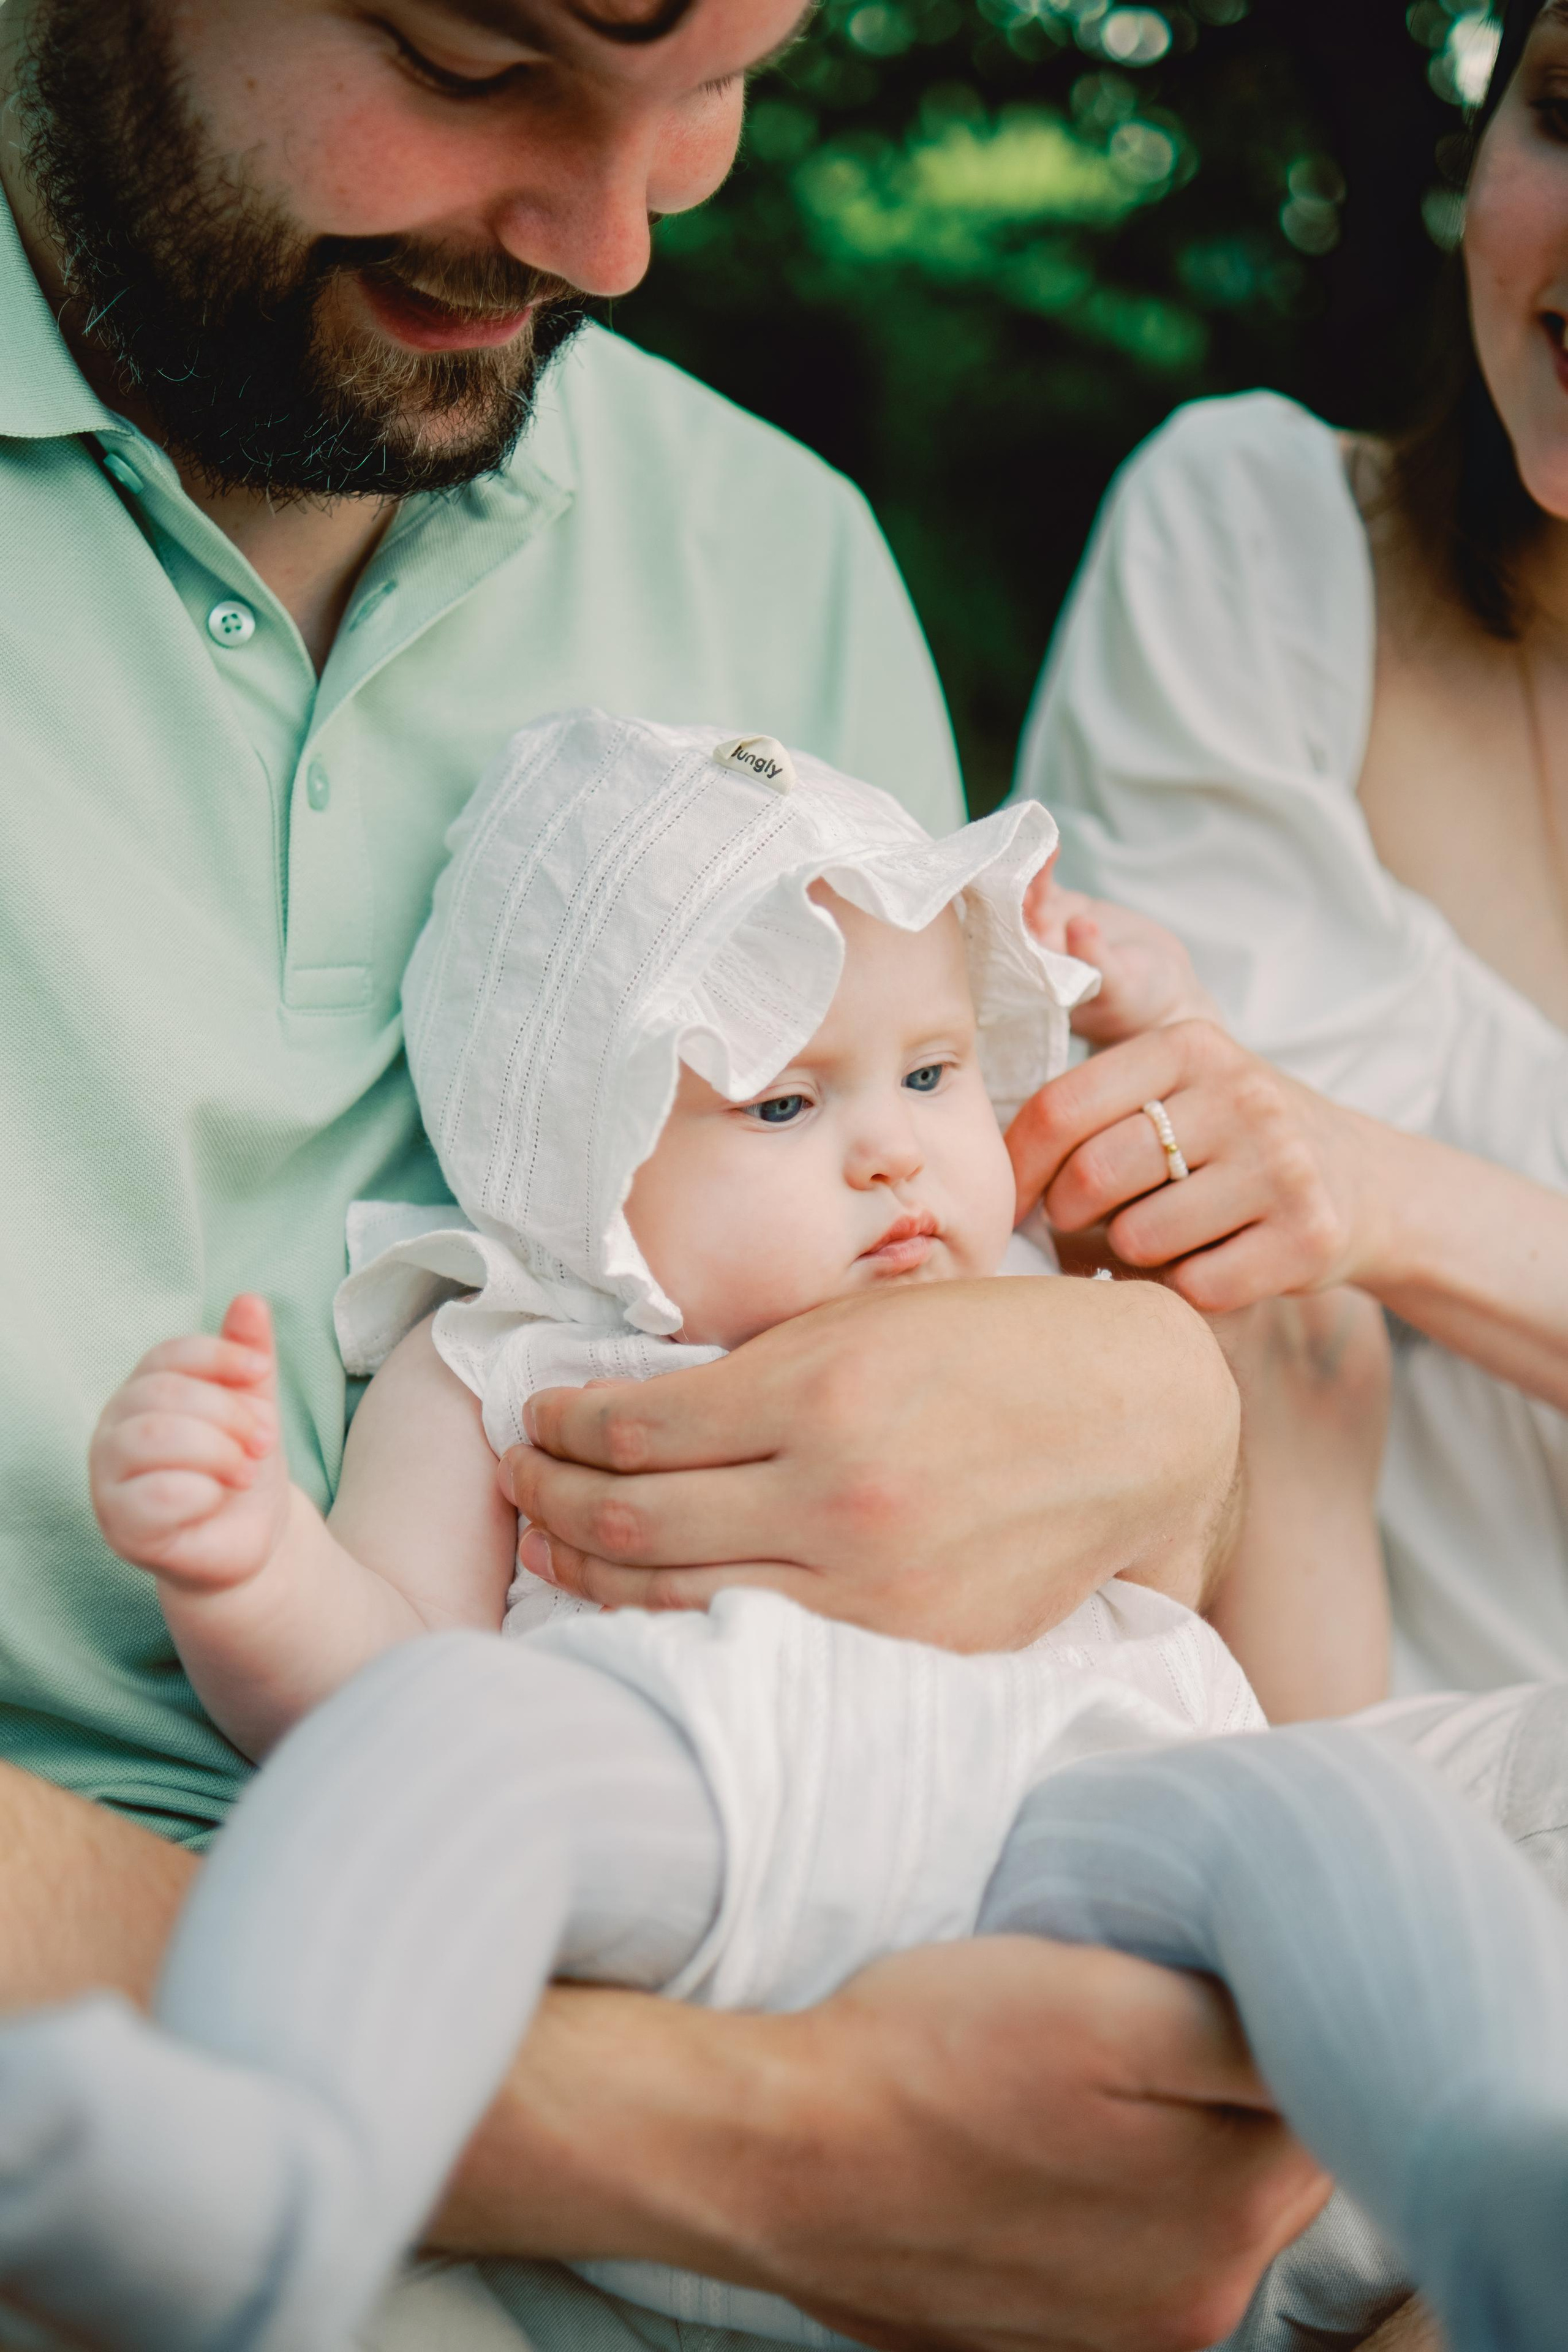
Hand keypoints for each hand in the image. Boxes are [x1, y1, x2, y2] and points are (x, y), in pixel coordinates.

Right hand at [88, 1296, 289, 1590]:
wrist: (249, 1540)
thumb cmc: (241, 1466)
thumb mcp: (254, 1405)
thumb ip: (248, 1356)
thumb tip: (250, 1299)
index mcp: (143, 1389)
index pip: (169, 1353)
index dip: (220, 1355)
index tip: (263, 1371)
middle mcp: (114, 1427)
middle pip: (166, 1394)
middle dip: (229, 1414)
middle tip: (264, 1442)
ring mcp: (108, 1476)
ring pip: (155, 1438)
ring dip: (218, 1452)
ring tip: (244, 1472)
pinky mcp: (119, 1524)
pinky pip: (154, 1495)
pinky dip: (201, 1492)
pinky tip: (217, 1498)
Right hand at [440, 1938, 1329, 2351]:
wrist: (777, 2152)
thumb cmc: (930, 2054)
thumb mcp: (1102, 1999)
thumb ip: (1242, 2031)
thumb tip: (1332, 2036)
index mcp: (1228, 2218)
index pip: (1318, 2097)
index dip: (1273, 2019)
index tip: (1209, 1975)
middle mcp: (1193, 2303)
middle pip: (1263, 2165)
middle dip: (1224, 2090)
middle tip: (1135, 2008)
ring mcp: (1114, 2337)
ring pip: (1188, 2210)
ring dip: (1158, 2144)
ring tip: (1072, 2078)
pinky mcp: (1041, 2337)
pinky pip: (1115, 2254)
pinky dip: (1097, 2198)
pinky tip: (1032, 2145)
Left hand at [500, 1275, 1238, 1640]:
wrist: (1141, 1420)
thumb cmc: (998, 1347)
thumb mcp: (866, 1319)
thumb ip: (751, 1369)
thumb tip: (633, 1406)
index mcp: (818, 1394)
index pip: (630, 1428)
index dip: (559, 1426)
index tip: (535, 1417)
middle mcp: (836, 1498)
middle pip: (631, 1521)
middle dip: (549, 1499)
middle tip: (520, 1479)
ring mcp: (874, 1589)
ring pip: (678, 1600)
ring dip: (590, 1572)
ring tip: (551, 1545)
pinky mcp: (914, 1647)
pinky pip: (764, 1644)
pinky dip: (685, 1622)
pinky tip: (649, 1599)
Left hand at [1007, 1022, 1393, 1315]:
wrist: (1366, 1183)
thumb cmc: (1236, 1140)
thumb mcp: (1178, 1086)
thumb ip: (1095, 1101)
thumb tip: (989, 1168)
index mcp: (1190, 1045)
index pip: (1061, 1107)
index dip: (1017, 1166)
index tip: (1010, 1201)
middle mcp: (1241, 1095)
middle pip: (1092, 1175)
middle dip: (1070, 1213)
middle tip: (1086, 1222)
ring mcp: (1281, 1165)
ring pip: (1139, 1237)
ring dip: (1132, 1253)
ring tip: (1166, 1235)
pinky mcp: (1307, 1236)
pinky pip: (1194, 1287)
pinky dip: (1184, 1289)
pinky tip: (1211, 1262)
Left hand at [1025, 855, 1219, 1044]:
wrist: (1162, 994)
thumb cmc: (1139, 1005)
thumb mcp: (1121, 987)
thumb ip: (1098, 960)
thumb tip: (1078, 924)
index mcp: (1039, 984)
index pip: (1016, 953)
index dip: (1012, 925)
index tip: (1015, 900)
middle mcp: (1036, 956)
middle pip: (1018, 920)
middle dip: (1016, 892)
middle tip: (1019, 865)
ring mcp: (1047, 929)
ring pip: (1029, 897)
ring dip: (1029, 872)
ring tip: (1034, 847)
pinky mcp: (1062, 909)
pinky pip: (1045, 885)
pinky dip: (1044, 864)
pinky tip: (1045, 842)